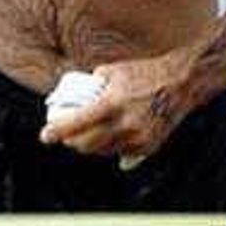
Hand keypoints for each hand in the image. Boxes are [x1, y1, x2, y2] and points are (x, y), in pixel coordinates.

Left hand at [42, 50, 189, 162]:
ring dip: (90, 146)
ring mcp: (138, 138)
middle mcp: (125, 124)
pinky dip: (110, 147)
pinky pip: (120, 154)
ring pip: (102, 152)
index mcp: (113, 103)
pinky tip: (108, 137)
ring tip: (86, 135)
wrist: (181, 83)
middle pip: (86, 145)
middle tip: (65, 136)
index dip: (56, 132)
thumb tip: (73, 95)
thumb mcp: (113, 72)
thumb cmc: (144, 73)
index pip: (76, 124)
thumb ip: (92, 85)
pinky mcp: (148, 147)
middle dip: (71, 142)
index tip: (44, 136)